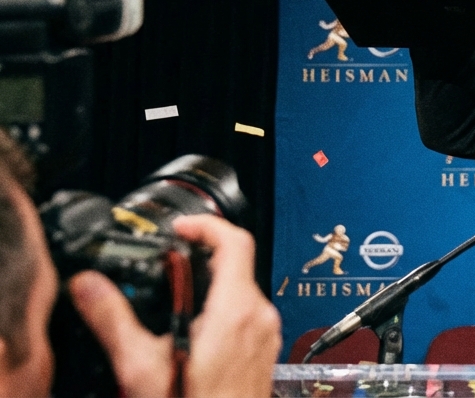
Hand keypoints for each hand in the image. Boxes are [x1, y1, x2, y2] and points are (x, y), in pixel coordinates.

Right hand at [69, 215, 281, 397]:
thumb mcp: (142, 367)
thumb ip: (114, 320)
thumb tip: (89, 287)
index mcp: (236, 309)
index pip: (235, 240)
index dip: (206, 224)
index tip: (180, 226)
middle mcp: (260, 316)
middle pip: (237, 264)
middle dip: (200, 259)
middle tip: (168, 263)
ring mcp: (267, 335)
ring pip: (241, 291)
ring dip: (210, 287)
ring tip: (175, 300)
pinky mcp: (265, 351)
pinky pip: (245, 316)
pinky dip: (220, 311)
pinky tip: (193, 334)